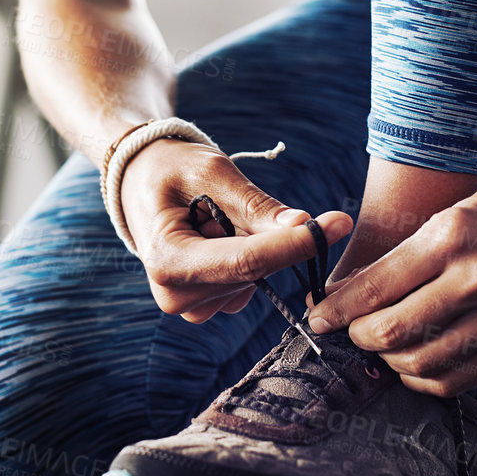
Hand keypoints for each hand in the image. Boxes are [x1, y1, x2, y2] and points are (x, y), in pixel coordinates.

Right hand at [119, 139, 353, 323]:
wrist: (139, 181)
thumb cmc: (170, 168)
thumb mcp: (212, 171)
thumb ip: (255, 204)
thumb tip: (304, 224)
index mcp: (167, 260)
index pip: (247, 261)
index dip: (296, 244)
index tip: (338, 222)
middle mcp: (175, 294)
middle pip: (254, 271)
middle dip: (272, 237)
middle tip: (248, 203)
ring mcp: (189, 306)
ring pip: (255, 278)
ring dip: (254, 244)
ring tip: (216, 217)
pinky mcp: (203, 306)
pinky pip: (248, 284)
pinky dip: (247, 257)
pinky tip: (219, 235)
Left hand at [305, 172, 476, 395]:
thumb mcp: (451, 215)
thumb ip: (406, 258)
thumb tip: (349, 297)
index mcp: (451, 238)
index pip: (375, 288)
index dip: (337, 310)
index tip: (318, 318)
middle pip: (392, 332)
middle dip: (359, 337)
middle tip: (351, 332)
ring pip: (422, 363)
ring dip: (390, 361)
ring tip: (384, 347)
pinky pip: (460, 379)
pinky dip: (427, 379)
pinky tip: (416, 364)